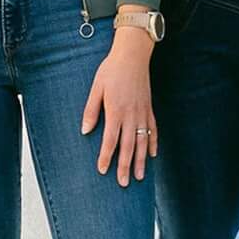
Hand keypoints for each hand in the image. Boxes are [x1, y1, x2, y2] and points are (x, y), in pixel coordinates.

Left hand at [81, 27, 155, 185]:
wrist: (132, 55)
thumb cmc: (111, 71)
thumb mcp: (96, 88)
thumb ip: (91, 110)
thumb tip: (86, 131)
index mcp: (116, 111)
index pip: (111, 140)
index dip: (106, 156)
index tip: (103, 170)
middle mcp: (131, 115)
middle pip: (128, 146)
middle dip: (125, 166)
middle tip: (123, 183)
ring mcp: (142, 113)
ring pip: (142, 142)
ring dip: (140, 160)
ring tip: (139, 177)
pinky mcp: (149, 108)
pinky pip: (153, 130)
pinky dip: (153, 144)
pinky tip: (151, 155)